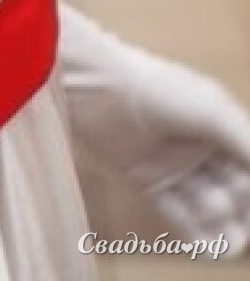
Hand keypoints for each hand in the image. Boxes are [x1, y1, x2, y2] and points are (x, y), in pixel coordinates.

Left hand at [61, 2, 249, 252]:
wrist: (101, 86)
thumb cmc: (160, 90)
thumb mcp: (213, 114)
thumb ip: (246, 146)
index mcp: (219, 123)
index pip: (248, 164)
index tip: (246, 195)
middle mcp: (198, 145)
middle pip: (232, 189)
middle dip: (238, 206)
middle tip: (232, 212)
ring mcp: (173, 164)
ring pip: (207, 205)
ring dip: (220, 224)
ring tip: (229, 240)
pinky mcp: (147, 180)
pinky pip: (177, 213)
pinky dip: (195, 233)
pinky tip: (210, 249)